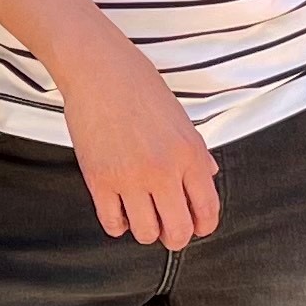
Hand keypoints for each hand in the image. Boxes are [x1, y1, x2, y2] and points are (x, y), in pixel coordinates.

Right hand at [50, 21, 219, 248]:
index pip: (207, 210)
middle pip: (177, 232)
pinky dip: (119, 224)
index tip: (196, 226)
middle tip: (168, 227)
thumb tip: (208, 176)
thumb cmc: (139, 85)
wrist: (98, 68)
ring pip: (145, 234)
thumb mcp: (180, 118)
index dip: (203, 226)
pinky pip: (113, 224)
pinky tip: (120, 208)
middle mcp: (163, 170)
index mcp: (189, 153)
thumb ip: (196, 152)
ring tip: (142, 213)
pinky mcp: (99, 179)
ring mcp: (129, 177)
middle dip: (175, 236)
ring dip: (146, 230)